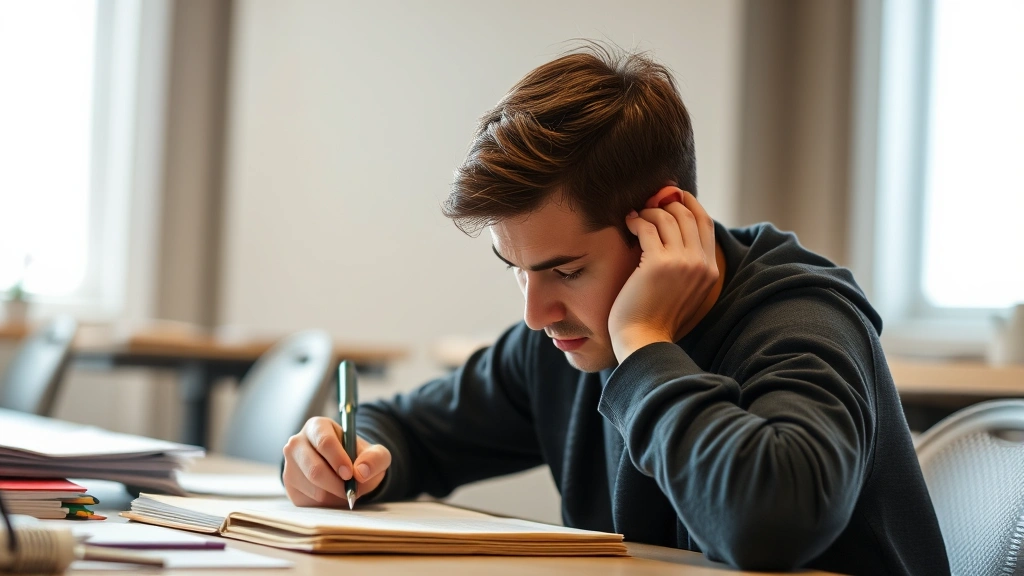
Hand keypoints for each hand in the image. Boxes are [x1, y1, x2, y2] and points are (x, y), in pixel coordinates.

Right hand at [282, 416, 391, 506]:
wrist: (347, 471)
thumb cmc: (359, 457)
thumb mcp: (376, 454)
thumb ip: (375, 458)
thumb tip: (361, 472)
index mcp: (317, 426)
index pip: (324, 442)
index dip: (338, 459)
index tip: (350, 474)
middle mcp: (297, 443)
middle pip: (314, 469)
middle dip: (337, 484)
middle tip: (351, 489)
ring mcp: (289, 465)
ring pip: (313, 488)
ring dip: (334, 494)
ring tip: (344, 489)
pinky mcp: (290, 486)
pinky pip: (308, 501)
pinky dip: (326, 503)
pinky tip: (332, 494)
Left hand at [608, 189, 718, 361]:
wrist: (644, 342)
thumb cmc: (656, 318)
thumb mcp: (684, 291)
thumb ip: (687, 266)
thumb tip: (675, 234)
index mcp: (710, 270)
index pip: (706, 224)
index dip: (689, 204)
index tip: (672, 197)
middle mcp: (700, 264)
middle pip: (688, 215)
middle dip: (667, 203)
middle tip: (649, 202)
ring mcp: (681, 262)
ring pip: (667, 217)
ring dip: (649, 212)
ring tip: (636, 217)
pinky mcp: (657, 263)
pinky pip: (647, 227)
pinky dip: (637, 220)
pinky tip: (628, 224)